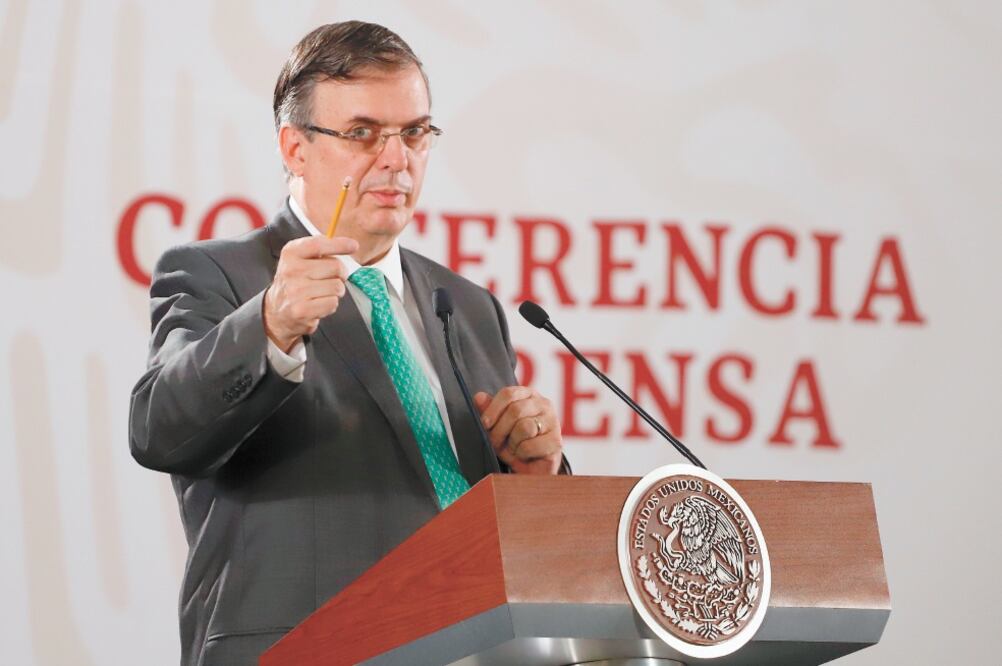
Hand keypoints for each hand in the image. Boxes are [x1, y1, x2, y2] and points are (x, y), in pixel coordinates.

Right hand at [264, 235, 358, 351]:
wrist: (276, 310)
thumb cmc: (296, 282)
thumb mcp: (300, 259)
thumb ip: (320, 249)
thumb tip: (351, 245)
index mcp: (291, 253)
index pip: (319, 244)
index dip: (339, 244)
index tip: (353, 246)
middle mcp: (291, 270)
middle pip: (336, 267)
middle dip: (340, 274)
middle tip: (331, 279)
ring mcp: (296, 291)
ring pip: (337, 286)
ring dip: (335, 291)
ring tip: (322, 293)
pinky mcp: (302, 310)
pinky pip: (333, 303)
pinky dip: (330, 305)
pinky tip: (318, 304)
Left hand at [473, 387, 562, 474]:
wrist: (533, 468)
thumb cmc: (515, 443)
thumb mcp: (498, 426)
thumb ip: (489, 411)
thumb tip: (478, 397)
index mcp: (528, 395)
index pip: (509, 394)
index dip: (493, 409)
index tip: (485, 424)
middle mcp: (544, 404)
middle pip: (515, 411)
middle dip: (500, 430)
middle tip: (495, 442)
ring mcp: (553, 422)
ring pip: (524, 427)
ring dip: (512, 443)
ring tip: (513, 448)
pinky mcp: (556, 441)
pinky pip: (530, 446)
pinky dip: (522, 454)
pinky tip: (524, 455)